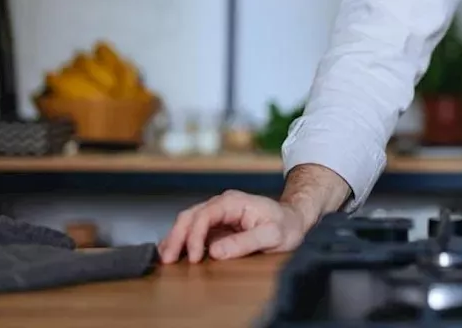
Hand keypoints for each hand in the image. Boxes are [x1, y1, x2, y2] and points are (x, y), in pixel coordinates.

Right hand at [158, 189, 309, 262]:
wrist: (295, 220)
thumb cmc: (287, 226)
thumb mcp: (272, 236)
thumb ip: (245, 243)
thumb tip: (215, 251)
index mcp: (234, 202)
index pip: (205, 215)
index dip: (195, 236)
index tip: (194, 258)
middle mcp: (223, 204)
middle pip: (190, 216)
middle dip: (177, 237)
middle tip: (168, 260)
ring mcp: (218, 213)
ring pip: (188, 221)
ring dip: (175, 238)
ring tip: (166, 258)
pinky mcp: (218, 224)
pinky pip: (194, 229)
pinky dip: (182, 240)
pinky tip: (174, 252)